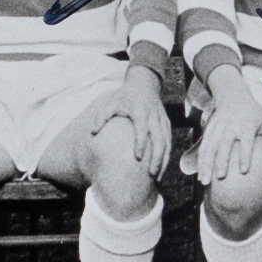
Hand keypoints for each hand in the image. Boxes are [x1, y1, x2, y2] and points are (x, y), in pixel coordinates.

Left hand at [90, 63, 171, 180]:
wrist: (145, 83)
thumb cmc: (125, 95)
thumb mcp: (111, 102)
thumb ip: (102, 117)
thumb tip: (92, 132)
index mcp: (141, 112)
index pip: (142, 130)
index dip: (141, 143)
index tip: (137, 158)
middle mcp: (154, 117)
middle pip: (160, 140)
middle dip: (157, 158)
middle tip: (152, 175)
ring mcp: (162, 121)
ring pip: (167, 143)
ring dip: (163, 160)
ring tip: (158, 177)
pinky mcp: (166, 123)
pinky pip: (169, 141)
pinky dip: (167, 155)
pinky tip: (162, 167)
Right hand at [197, 68, 261, 183]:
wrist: (233, 96)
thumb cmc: (254, 114)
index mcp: (246, 125)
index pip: (246, 141)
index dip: (245, 155)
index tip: (244, 171)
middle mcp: (230, 127)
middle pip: (224, 145)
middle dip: (221, 161)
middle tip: (221, 178)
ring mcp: (218, 128)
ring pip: (210, 147)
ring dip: (206, 164)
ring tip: (205, 182)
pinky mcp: (209, 130)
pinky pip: (203, 147)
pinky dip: (200, 162)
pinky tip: (199, 175)